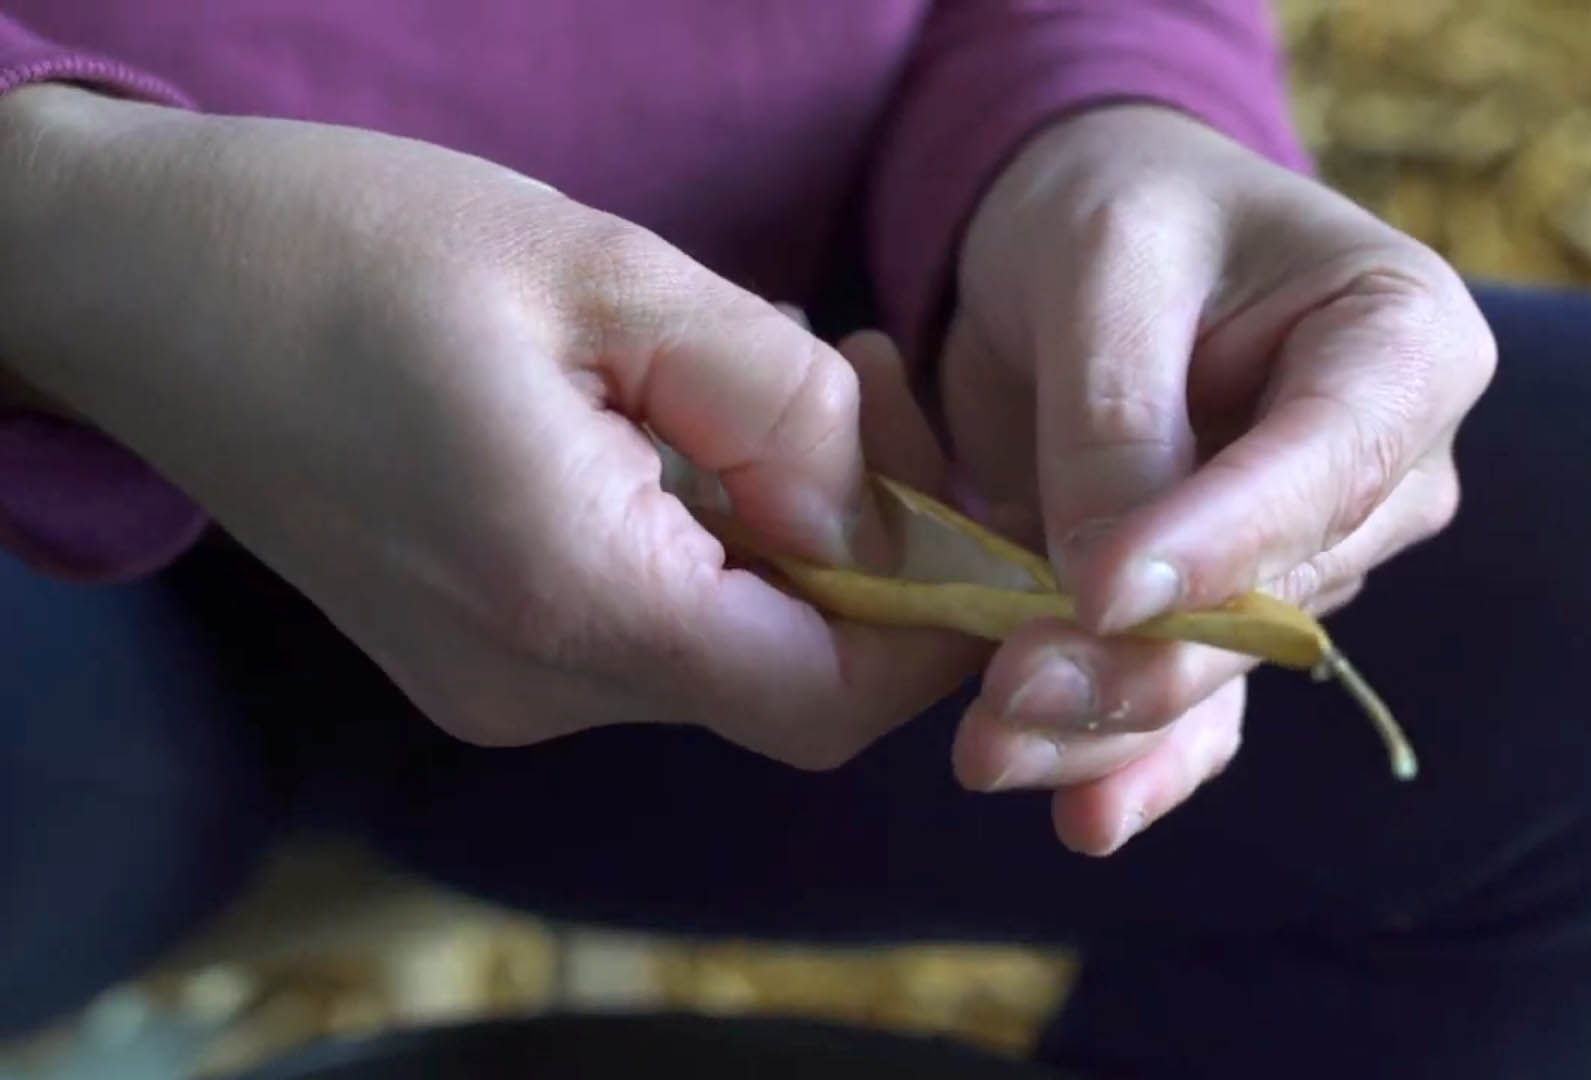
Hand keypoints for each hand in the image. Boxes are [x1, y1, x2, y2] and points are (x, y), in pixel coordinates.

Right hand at [0, 86, 980, 765]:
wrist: (148, 283)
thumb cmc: (353, 248)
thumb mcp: (608, 276)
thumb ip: (778, 404)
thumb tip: (885, 518)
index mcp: (569, 598)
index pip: (827, 701)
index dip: (932, 628)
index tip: (971, 510)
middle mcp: (532, 684)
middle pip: (787, 682)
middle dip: (869, 554)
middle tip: (868, 378)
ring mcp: (495, 686)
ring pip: (723, 651)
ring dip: (786, 536)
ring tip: (760, 373)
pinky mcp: (475, 657)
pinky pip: (647, 629)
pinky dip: (708, 546)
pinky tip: (678, 424)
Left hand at [941, 105, 1494, 853]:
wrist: (1088, 240)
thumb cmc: (1118, 206)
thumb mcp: (1104, 260)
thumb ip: (1116, 413)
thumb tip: (1106, 597)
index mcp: (1404, 345)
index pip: (1332, 461)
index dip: (1226, 542)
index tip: (1108, 595)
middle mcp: (1386, 469)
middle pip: (1279, 595)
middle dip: (1146, 659)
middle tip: (1012, 689)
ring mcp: (1311, 554)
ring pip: (1223, 669)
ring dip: (1110, 722)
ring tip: (994, 751)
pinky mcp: (1230, 614)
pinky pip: (1200, 706)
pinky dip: (1138, 761)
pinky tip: (1084, 814)